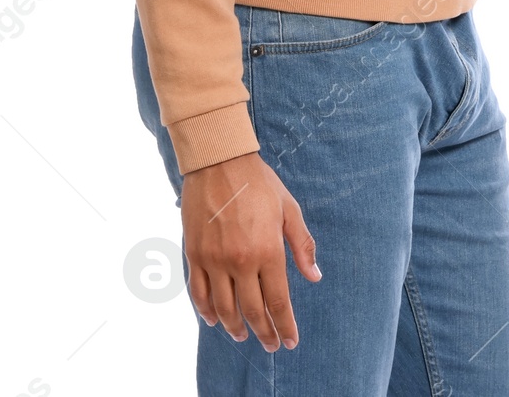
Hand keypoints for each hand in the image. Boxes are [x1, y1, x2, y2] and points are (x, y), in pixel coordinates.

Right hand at [181, 151, 320, 350]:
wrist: (220, 163)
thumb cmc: (260, 183)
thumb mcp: (289, 209)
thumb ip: (302, 245)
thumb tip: (314, 276)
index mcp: (267, 250)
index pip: (278, 300)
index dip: (285, 324)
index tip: (291, 341)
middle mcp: (240, 261)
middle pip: (251, 310)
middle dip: (263, 332)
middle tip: (271, 346)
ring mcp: (214, 260)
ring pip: (223, 308)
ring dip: (234, 327)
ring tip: (244, 336)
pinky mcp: (194, 255)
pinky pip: (199, 293)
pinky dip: (206, 311)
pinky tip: (214, 320)